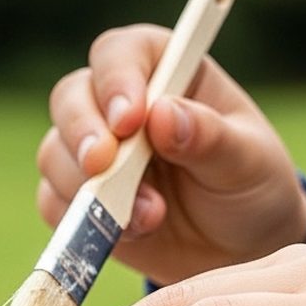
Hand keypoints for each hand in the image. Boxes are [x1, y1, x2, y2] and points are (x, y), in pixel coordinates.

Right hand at [38, 25, 305, 282]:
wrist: (237, 251)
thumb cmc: (250, 189)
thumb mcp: (247, 160)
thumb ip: (208, 136)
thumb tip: (162, 114)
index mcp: (166, 71)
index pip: (121, 54)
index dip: (116, 81)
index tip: (129, 120)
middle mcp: (119, 105)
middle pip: (70, 97)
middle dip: (81, 132)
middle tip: (101, 166)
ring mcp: (94, 154)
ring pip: (56, 153)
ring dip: (90, 189)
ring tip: (150, 218)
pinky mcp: (78, 201)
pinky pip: (54, 203)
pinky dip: (80, 222)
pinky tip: (129, 234)